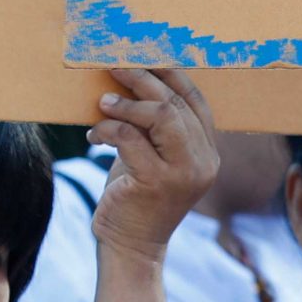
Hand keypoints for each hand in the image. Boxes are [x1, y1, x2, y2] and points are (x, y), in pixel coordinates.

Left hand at [86, 67, 219, 261]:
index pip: (195, 100)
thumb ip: (154, 126)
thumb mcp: (152, 157)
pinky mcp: (156, 182)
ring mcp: (184, 172)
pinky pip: (130, 137)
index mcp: (207, 151)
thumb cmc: (136, 196)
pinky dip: (108, 128)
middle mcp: (203, 161)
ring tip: (102, 103)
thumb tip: (132, 77)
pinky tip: (94, 137)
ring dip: (125, 103)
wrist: (131, 246)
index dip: (169, 72)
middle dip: (142, 78)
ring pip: (160, 115)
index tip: (142, 54)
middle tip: (113, 66)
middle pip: (175, 102)